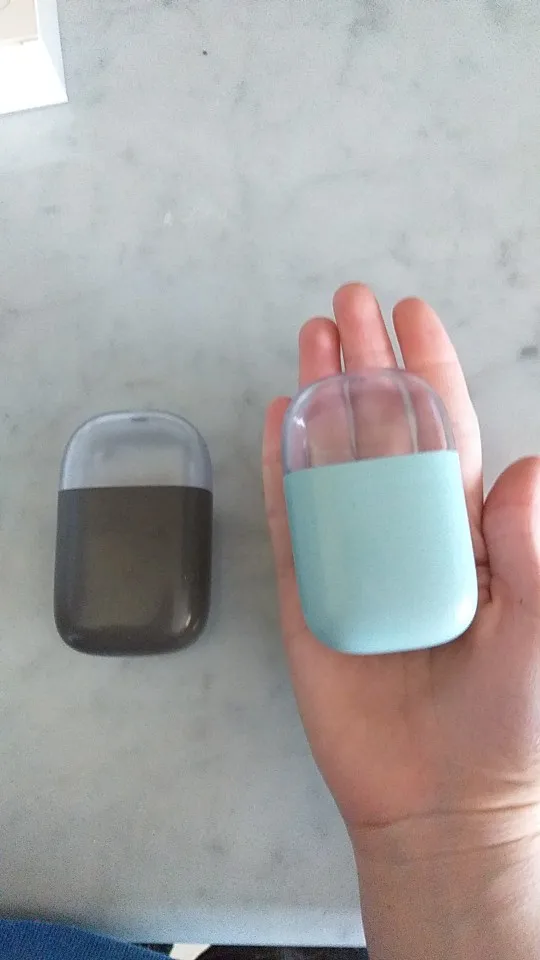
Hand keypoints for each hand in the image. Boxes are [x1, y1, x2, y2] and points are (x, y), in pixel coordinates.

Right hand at [263, 284, 539, 958]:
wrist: (439, 801)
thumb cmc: (504, 721)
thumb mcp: (536, 634)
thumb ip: (533, 553)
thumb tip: (532, 464)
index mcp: (464, 532)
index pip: (445, 434)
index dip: (428, 373)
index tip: (411, 316)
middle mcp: (406, 530)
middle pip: (381, 431)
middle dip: (366, 363)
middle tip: (347, 301)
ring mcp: (353, 557)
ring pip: (331, 461)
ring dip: (320, 398)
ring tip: (310, 338)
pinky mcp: (309, 593)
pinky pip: (291, 520)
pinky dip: (282, 467)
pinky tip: (278, 418)